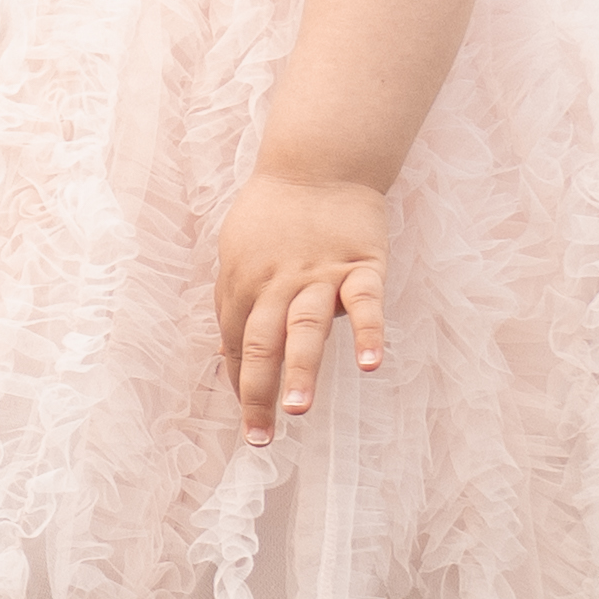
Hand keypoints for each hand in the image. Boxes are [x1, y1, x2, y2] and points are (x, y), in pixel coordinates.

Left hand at [213, 169, 387, 446]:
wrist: (318, 162)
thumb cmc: (274, 212)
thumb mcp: (238, 251)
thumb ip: (235, 298)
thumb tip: (228, 349)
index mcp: (243, 281)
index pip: (235, 343)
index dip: (238, 381)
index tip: (248, 419)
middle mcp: (277, 282)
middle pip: (261, 343)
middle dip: (257, 393)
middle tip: (260, 436)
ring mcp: (319, 275)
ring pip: (305, 327)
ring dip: (301, 369)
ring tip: (298, 409)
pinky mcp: (360, 266)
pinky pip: (365, 303)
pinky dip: (368, 333)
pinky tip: (370, 365)